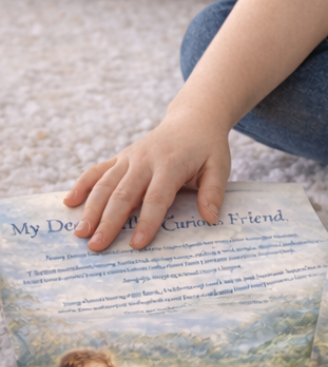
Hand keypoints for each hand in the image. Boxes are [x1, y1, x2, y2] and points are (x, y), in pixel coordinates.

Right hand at [64, 106, 230, 251]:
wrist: (193, 119)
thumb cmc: (207, 147)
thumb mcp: (219, 166)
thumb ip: (214, 191)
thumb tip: (211, 218)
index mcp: (172, 164)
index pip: (157, 196)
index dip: (147, 221)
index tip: (137, 244)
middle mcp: (146, 160)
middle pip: (124, 193)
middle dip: (109, 221)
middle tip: (97, 246)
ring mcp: (130, 157)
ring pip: (106, 184)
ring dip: (91, 209)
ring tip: (80, 233)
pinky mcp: (121, 157)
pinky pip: (97, 170)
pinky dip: (82, 184)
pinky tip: (69, 202)